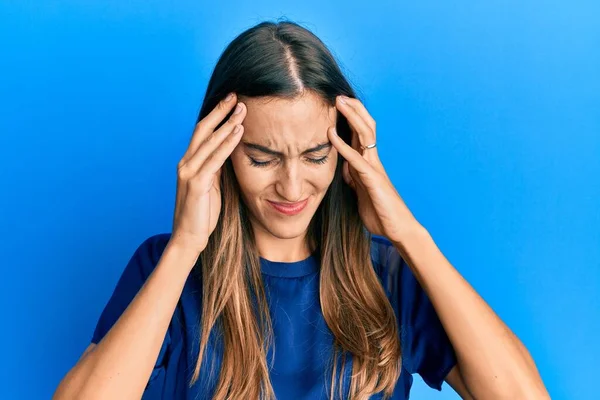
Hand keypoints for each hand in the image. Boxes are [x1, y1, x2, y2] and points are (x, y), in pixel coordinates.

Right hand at [171, 93, 246, 251]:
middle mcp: (186, 163)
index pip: (203, 132)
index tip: (231, 101)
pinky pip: (214, 159)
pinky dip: (227, 143)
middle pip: (203, 129)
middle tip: (237, 95)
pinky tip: (239, 132)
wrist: (189, 238)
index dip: (216, 115)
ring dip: (227, 123)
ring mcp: (189, 172)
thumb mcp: (212, 186)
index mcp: (189, 162)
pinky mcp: (195, 184)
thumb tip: (229, 152)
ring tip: (242, 108)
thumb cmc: (202, 214)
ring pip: (209, 141)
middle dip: (220, 111)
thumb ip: (216, 168)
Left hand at [328, 95, 421, 243]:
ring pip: (365, 135)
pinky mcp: (373, 180)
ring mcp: (374, 168)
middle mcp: (373, 161)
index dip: (351, 117)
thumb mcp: (361, 192)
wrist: (398, 229)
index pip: (361, 133)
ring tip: (338, 103)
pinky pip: (356, 158)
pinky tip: (331, 134)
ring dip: (351, 117)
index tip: (337, 104)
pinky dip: (342, 145)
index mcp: (369, 163)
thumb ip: (354, 178)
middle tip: (337, 95)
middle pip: (365, 126)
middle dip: (353, 109)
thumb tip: (345, 168)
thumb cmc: (380, 212)